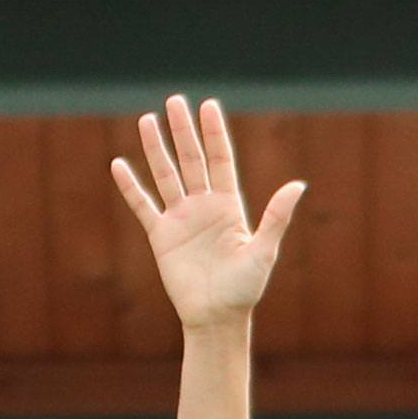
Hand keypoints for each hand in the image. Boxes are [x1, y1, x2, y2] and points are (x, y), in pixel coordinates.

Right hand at [111, 96, 304, 330]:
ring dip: (156, 149)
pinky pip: (143, 206)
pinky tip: (120, 165)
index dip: (214, 133)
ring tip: (146, 120)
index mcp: (229, 206)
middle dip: (183, 131)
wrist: (217, 318)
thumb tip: (298, 184)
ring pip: (165, 176)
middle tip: (175, 101)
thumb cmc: (245, 289)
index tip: (208, 106)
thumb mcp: (263, 251)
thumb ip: (276, 216)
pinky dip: (131, 187)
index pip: (220, 160)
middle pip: (191, 160)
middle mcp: (203, 206)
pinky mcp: (161, 236)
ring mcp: (180, 219)